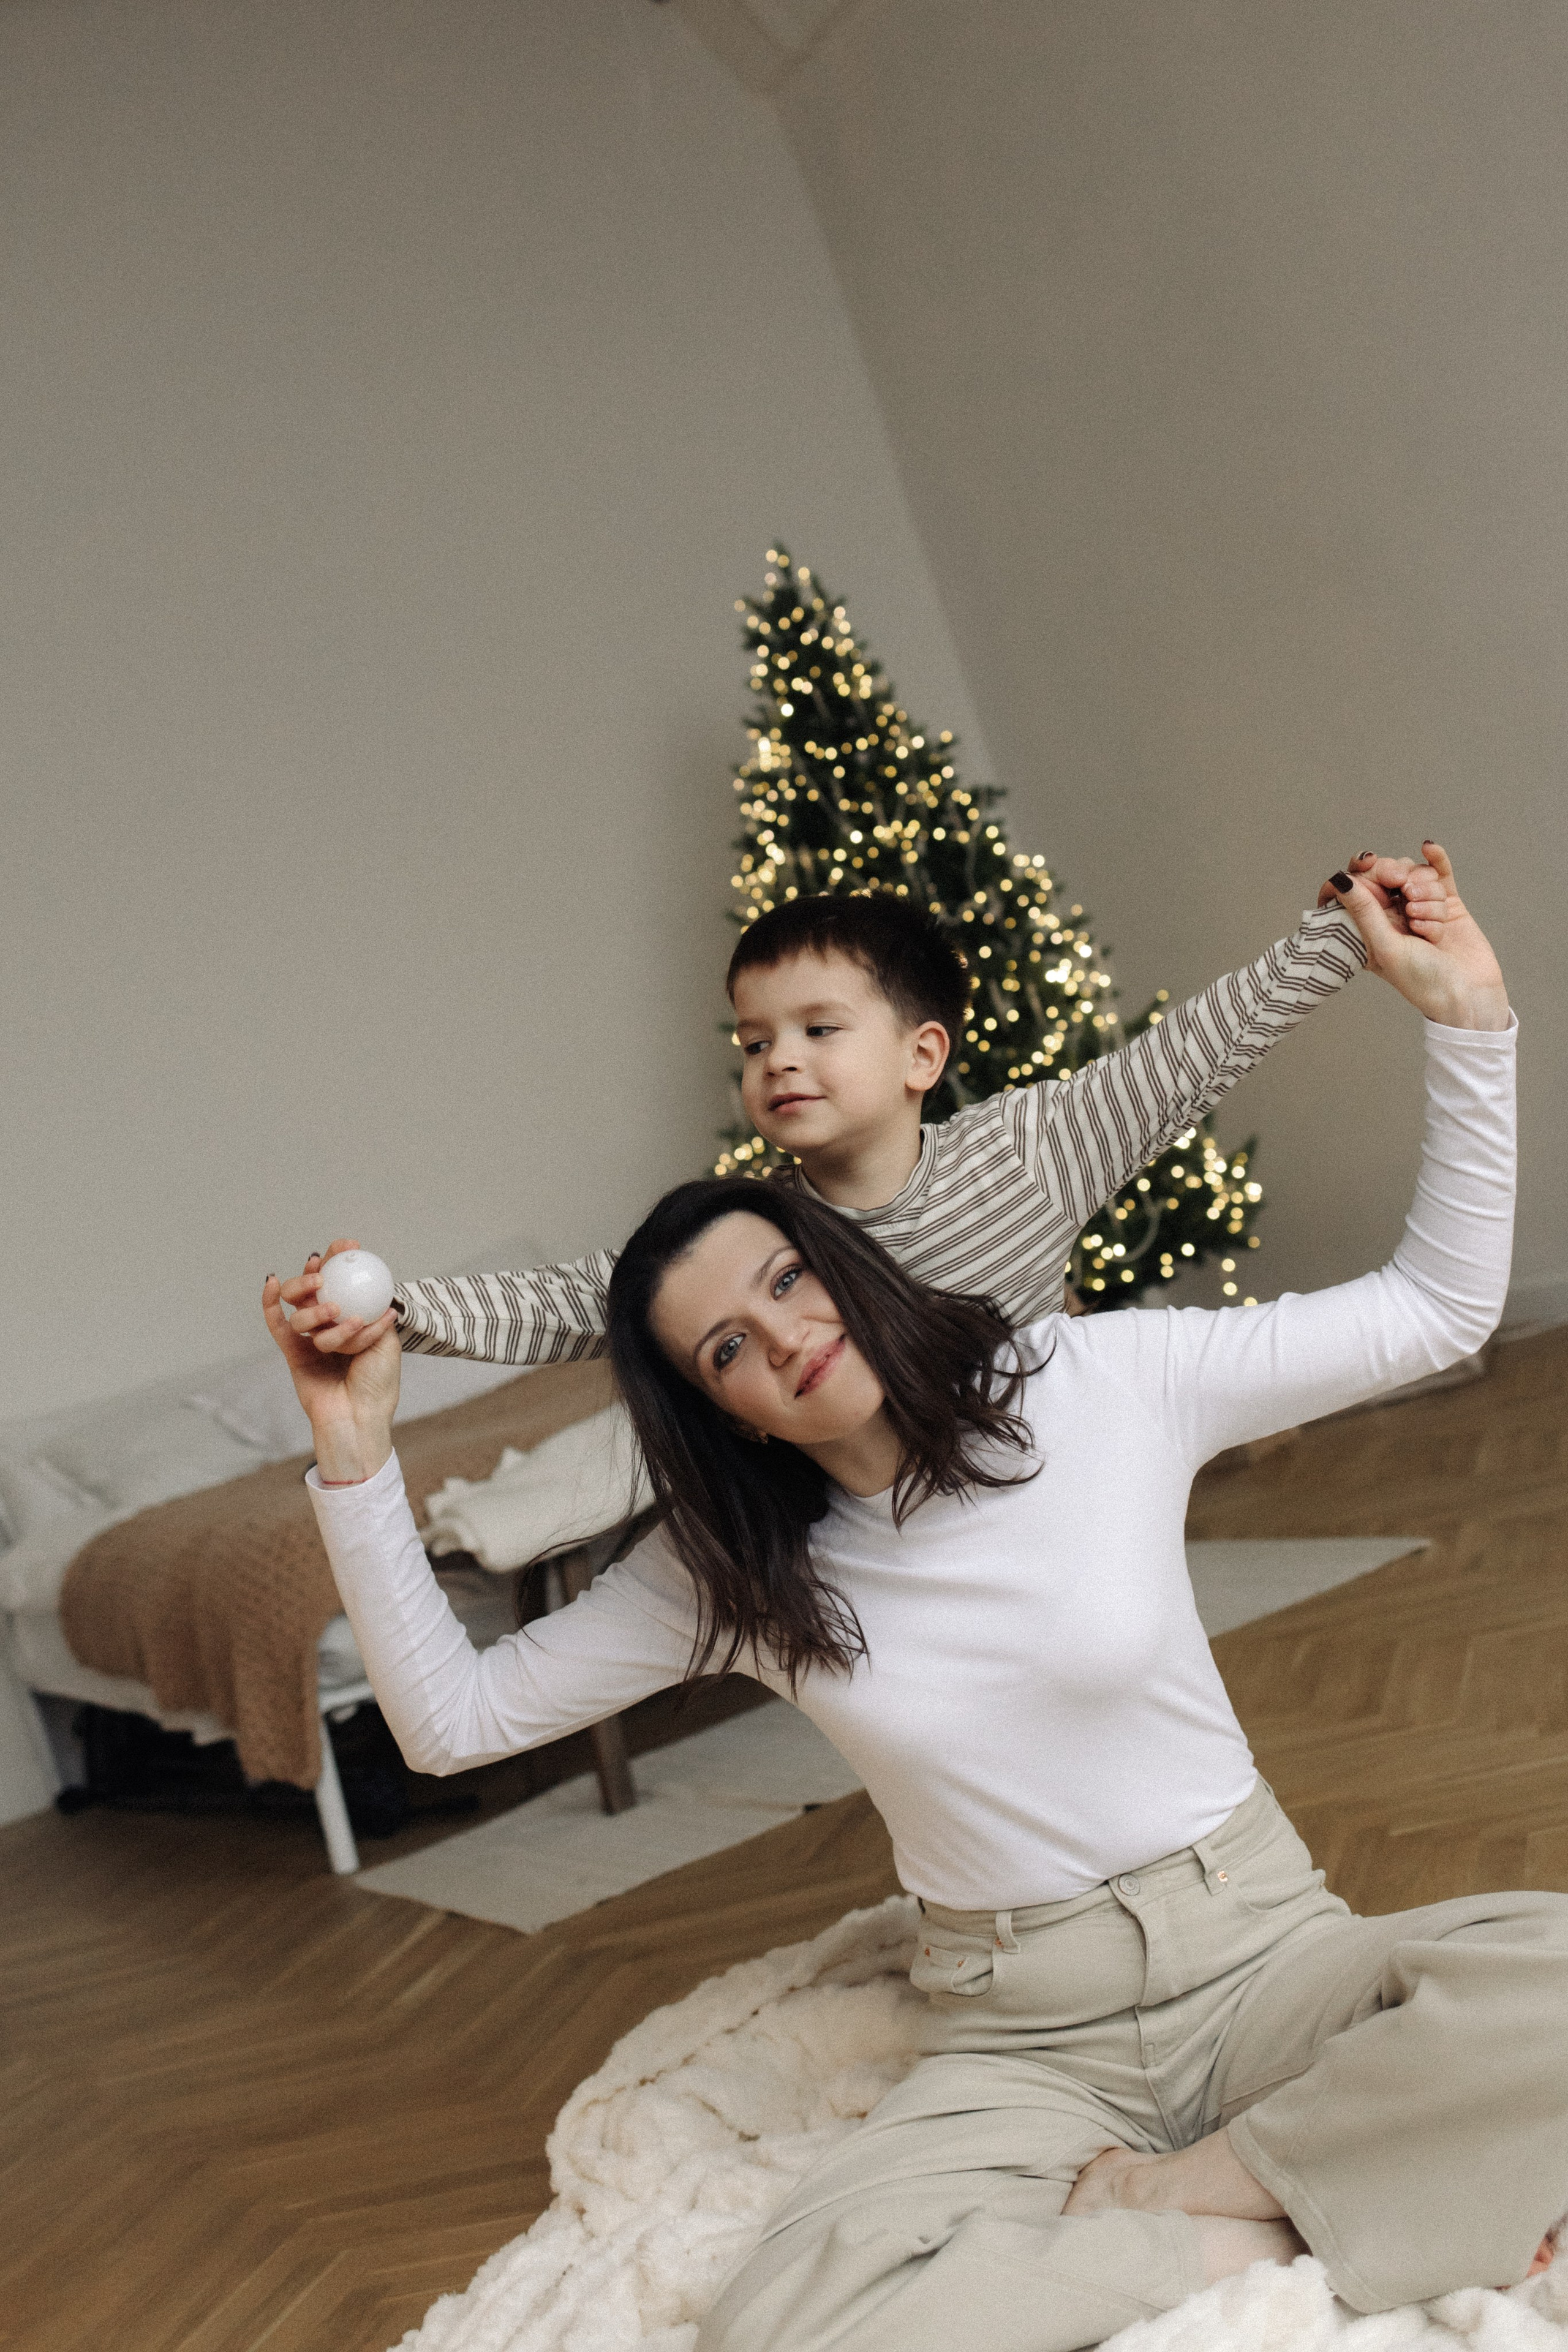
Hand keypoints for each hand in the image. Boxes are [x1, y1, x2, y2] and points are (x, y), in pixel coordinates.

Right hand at [262, 1240, 399, 1481]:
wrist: (359, 1417)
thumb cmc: (378, 1384)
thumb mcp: (387, 1343)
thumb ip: (377, 1315)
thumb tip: (376, 1289)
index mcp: (355, 1318)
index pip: (347, 1281)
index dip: (344, 1259)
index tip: (350, 1245)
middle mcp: (331, 1324)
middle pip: (316, 1287)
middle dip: (320, 1269)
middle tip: (328, 1264)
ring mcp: (310, 1337)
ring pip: (302, 1307)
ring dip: (316, 1306)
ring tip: (336, 1312)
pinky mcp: (292, 1352)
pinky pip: (277, 1323)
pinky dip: (270, 1303)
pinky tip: (270, 1281)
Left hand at [1323, 843, 1508, 1030]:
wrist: (1467, 994)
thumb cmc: (1422, 980)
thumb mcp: (1386, 946)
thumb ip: (1365, 911)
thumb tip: (1340, 880)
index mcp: (1367, 928)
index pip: (1356, 887)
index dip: (1361, 872)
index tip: (1366, 864)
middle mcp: (1391, 915)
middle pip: (1387, 873)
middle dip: (1396, 876)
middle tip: (1406, 893)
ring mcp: (1419, 906)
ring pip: (1416, 875)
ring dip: (1425, 896)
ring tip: (1427, 925)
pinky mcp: (1446, 904)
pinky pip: (1438, 871)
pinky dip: (1436, 860)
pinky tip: (1429, 847)